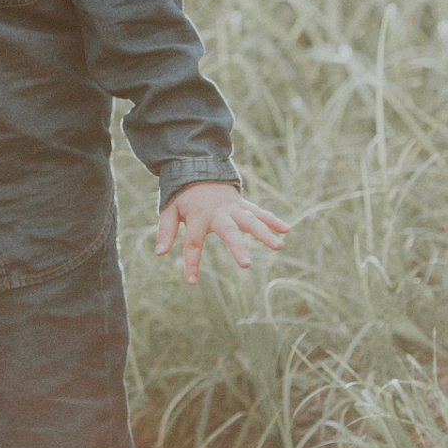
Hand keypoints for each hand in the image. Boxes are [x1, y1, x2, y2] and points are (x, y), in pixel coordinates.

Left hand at [156, 181, 288, 282]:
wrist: (197, 166)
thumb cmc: (182, 194)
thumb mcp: (169, 209)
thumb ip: (166, 230)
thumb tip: (160, 253)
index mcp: (197, 215)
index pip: (193, 242)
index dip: (191, 262)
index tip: (191, 281)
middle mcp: (217, 212)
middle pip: (229, 231)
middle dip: (237, 247)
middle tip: (246, 265)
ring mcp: (232, 207)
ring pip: (251, 221)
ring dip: (265, 233)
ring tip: (280, 246)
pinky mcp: (242, 204)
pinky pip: (259, 212)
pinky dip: (273, 220)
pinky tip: (286, 230)